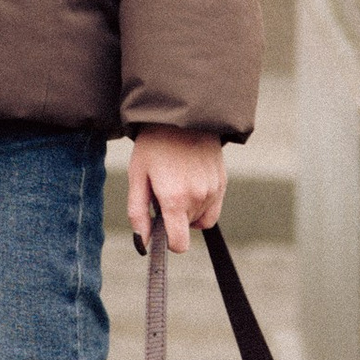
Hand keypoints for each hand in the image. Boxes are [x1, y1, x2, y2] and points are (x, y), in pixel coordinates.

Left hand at [128, 125, 226, 253]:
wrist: (180, 115)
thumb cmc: (153, 145)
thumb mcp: (137, 177)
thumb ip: (138, 214)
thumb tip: (143, 244)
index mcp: (175, 199)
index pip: (179, 244)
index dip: (168, 242)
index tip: (159, 227)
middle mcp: (198, 197)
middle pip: (186, 228)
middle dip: (173, 217)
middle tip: (162, 190)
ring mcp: (213, 190)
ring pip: (199, 218)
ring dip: (187, 210)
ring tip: (176, 181)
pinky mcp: (222, 182)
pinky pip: (212, 208)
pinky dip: (201, 204)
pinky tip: (190, 183)